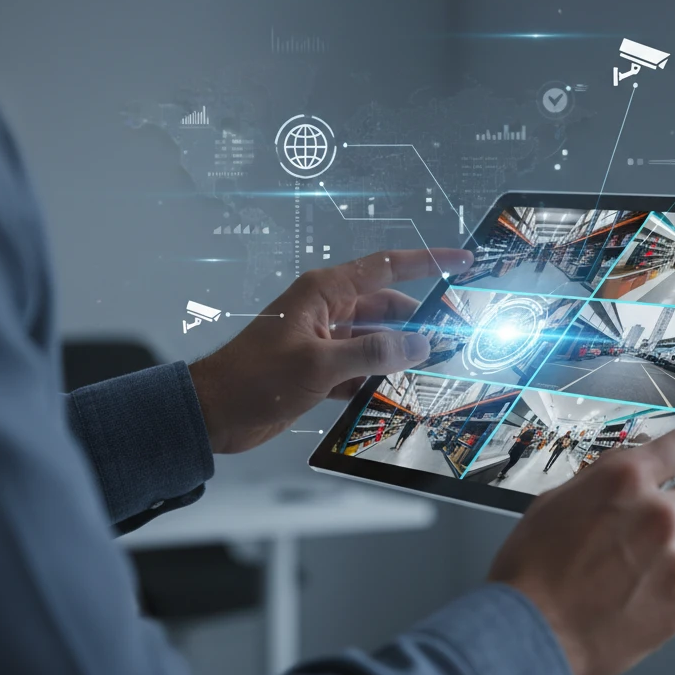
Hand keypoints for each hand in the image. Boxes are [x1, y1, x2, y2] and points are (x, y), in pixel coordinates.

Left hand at [188, 247, 472, 453]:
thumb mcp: (319, 364)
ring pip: (376, 341)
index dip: (428, 261)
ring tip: (433, 370)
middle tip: (455, 338)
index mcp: (325, 292)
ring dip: (399, 355)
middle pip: (387, 308)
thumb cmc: (254, 379)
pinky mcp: (320, 370)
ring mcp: (324, 341)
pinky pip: (361, 368)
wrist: (212, 414)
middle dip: (420, 321)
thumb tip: (418, 344)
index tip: (462, 261)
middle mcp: (328, 311)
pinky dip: (378, 379)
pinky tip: (397, 394)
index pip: (387, 268)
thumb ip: (373, 352)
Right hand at [488, 423, 674, 674]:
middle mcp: (658, 516)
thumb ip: (602, 483)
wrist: (530, 632)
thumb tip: (623, 475)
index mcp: (626, 481)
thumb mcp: (555, 502)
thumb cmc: (531, 569)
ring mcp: (674, 563)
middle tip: (661, 518)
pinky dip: (658, 591)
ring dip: (667, 553)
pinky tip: (623, 599)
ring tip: (623, 573)